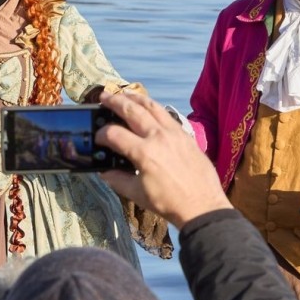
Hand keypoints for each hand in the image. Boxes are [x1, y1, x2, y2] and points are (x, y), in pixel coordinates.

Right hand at [96, 90, 229, 226]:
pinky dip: (154, 108)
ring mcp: (174, 133)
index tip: (98, 138)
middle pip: (132, 110)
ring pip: (152, 106)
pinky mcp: (185, 135)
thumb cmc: (169, 203)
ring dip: (135, 98)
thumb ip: (118, 180)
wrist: (202, 205)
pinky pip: (167, 115)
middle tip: (103, 96)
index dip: (102, 135)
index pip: (115, 134)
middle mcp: (158, 137)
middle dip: (114, 101)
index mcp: (144, 153)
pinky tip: (149, 109)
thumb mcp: (138, 194)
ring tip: (124, 94)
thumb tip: (105, 171)